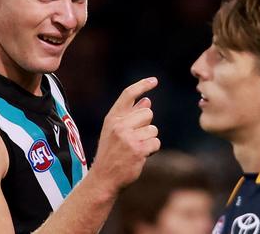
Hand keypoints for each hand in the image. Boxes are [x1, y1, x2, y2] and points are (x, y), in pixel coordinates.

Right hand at [89, 77, 160, 194]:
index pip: (128, 95)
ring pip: (153, 129)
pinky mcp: (137, 149)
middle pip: (147, 113)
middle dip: (146, 125)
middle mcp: (119, 125)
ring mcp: (128, 137)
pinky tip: (140, 156)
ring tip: (135, 149)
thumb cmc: (111, 154)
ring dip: (149, 140)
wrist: (103, 178)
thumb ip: (130, 116)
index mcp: (112, 118)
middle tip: (134, 139)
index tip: (154, 80)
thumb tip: (147, 101)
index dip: (142, 85)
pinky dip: (152, 150)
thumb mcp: (114, 131)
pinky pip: (156, 142)